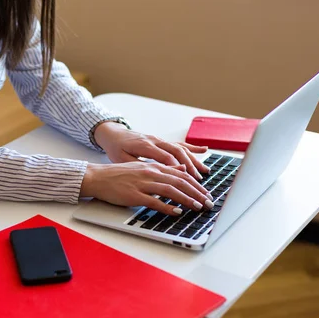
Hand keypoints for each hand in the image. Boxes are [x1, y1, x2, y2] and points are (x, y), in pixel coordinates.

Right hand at [80, 162, 214, 214]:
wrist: (98, 177)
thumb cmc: (119, 175)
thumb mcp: (143, 168)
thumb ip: (162, 169)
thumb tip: (181, 169)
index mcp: (154, 167)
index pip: (181, 174)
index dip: (197, 184)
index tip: (207, 193)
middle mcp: (151, 173)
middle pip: (180, 182)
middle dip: (197, 193)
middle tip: (209, 203)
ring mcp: (142, 184)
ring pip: (170, 190)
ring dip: (187, 199)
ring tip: (198, 207)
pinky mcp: (134, 195)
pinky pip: (154, 201)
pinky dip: (167, 207)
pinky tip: (176, 212)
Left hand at [93, 122, 210, 180]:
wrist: (113, 135)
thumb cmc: (116, 148)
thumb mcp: (122, 159)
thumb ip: (138, 165)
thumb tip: (155, 174)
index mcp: (145, 145)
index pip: (166, 158)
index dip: (178, 169)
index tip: (187, 182)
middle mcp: (156, 141)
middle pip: (178, 153)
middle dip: (191, 168)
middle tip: (199, 182)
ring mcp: (160, 140)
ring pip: (181, 149)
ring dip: (194, 161)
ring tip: (205, 173)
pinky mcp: (162, 141)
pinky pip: (179, 144)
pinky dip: (192, 148)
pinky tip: (204, 151)